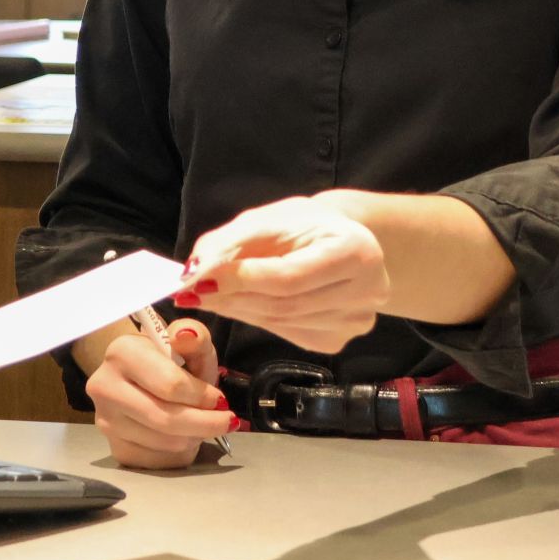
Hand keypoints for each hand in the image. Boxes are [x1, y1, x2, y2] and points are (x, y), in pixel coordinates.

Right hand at [85, 317, 230, 469]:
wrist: (139, 381)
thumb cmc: (169, 361)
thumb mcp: (188, 344)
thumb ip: (195, 337)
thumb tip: (187, 335)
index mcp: (122, 352)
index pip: (170, 385)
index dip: (202, 395)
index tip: (219, 399)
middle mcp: (105, 387)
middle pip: (166, 418)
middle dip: (204, 423)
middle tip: (226, 421)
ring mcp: (106, 421)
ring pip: (165, 442)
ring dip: (194, 437)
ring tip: (201, 423)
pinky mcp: (115, 448)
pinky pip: (159, 459)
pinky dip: (180, 450)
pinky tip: (183, 435)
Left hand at [183, 194, 389, 353]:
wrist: (343, 241)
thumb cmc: (305, 224)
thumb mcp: (268, 218)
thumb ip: (229, 242)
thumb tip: (192, 273)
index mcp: (356, 251)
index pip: (288, 276)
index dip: (240, 280)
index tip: (195, 279)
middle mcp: (367, 292)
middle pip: (283, 304)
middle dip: (231, 298)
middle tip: (191, 290)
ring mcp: (355, 322)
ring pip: (280, 323)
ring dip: (238, 310)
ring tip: (211, 293)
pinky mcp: (338, 341)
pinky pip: (285, 333)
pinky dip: (256, 319)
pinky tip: (242, 303)